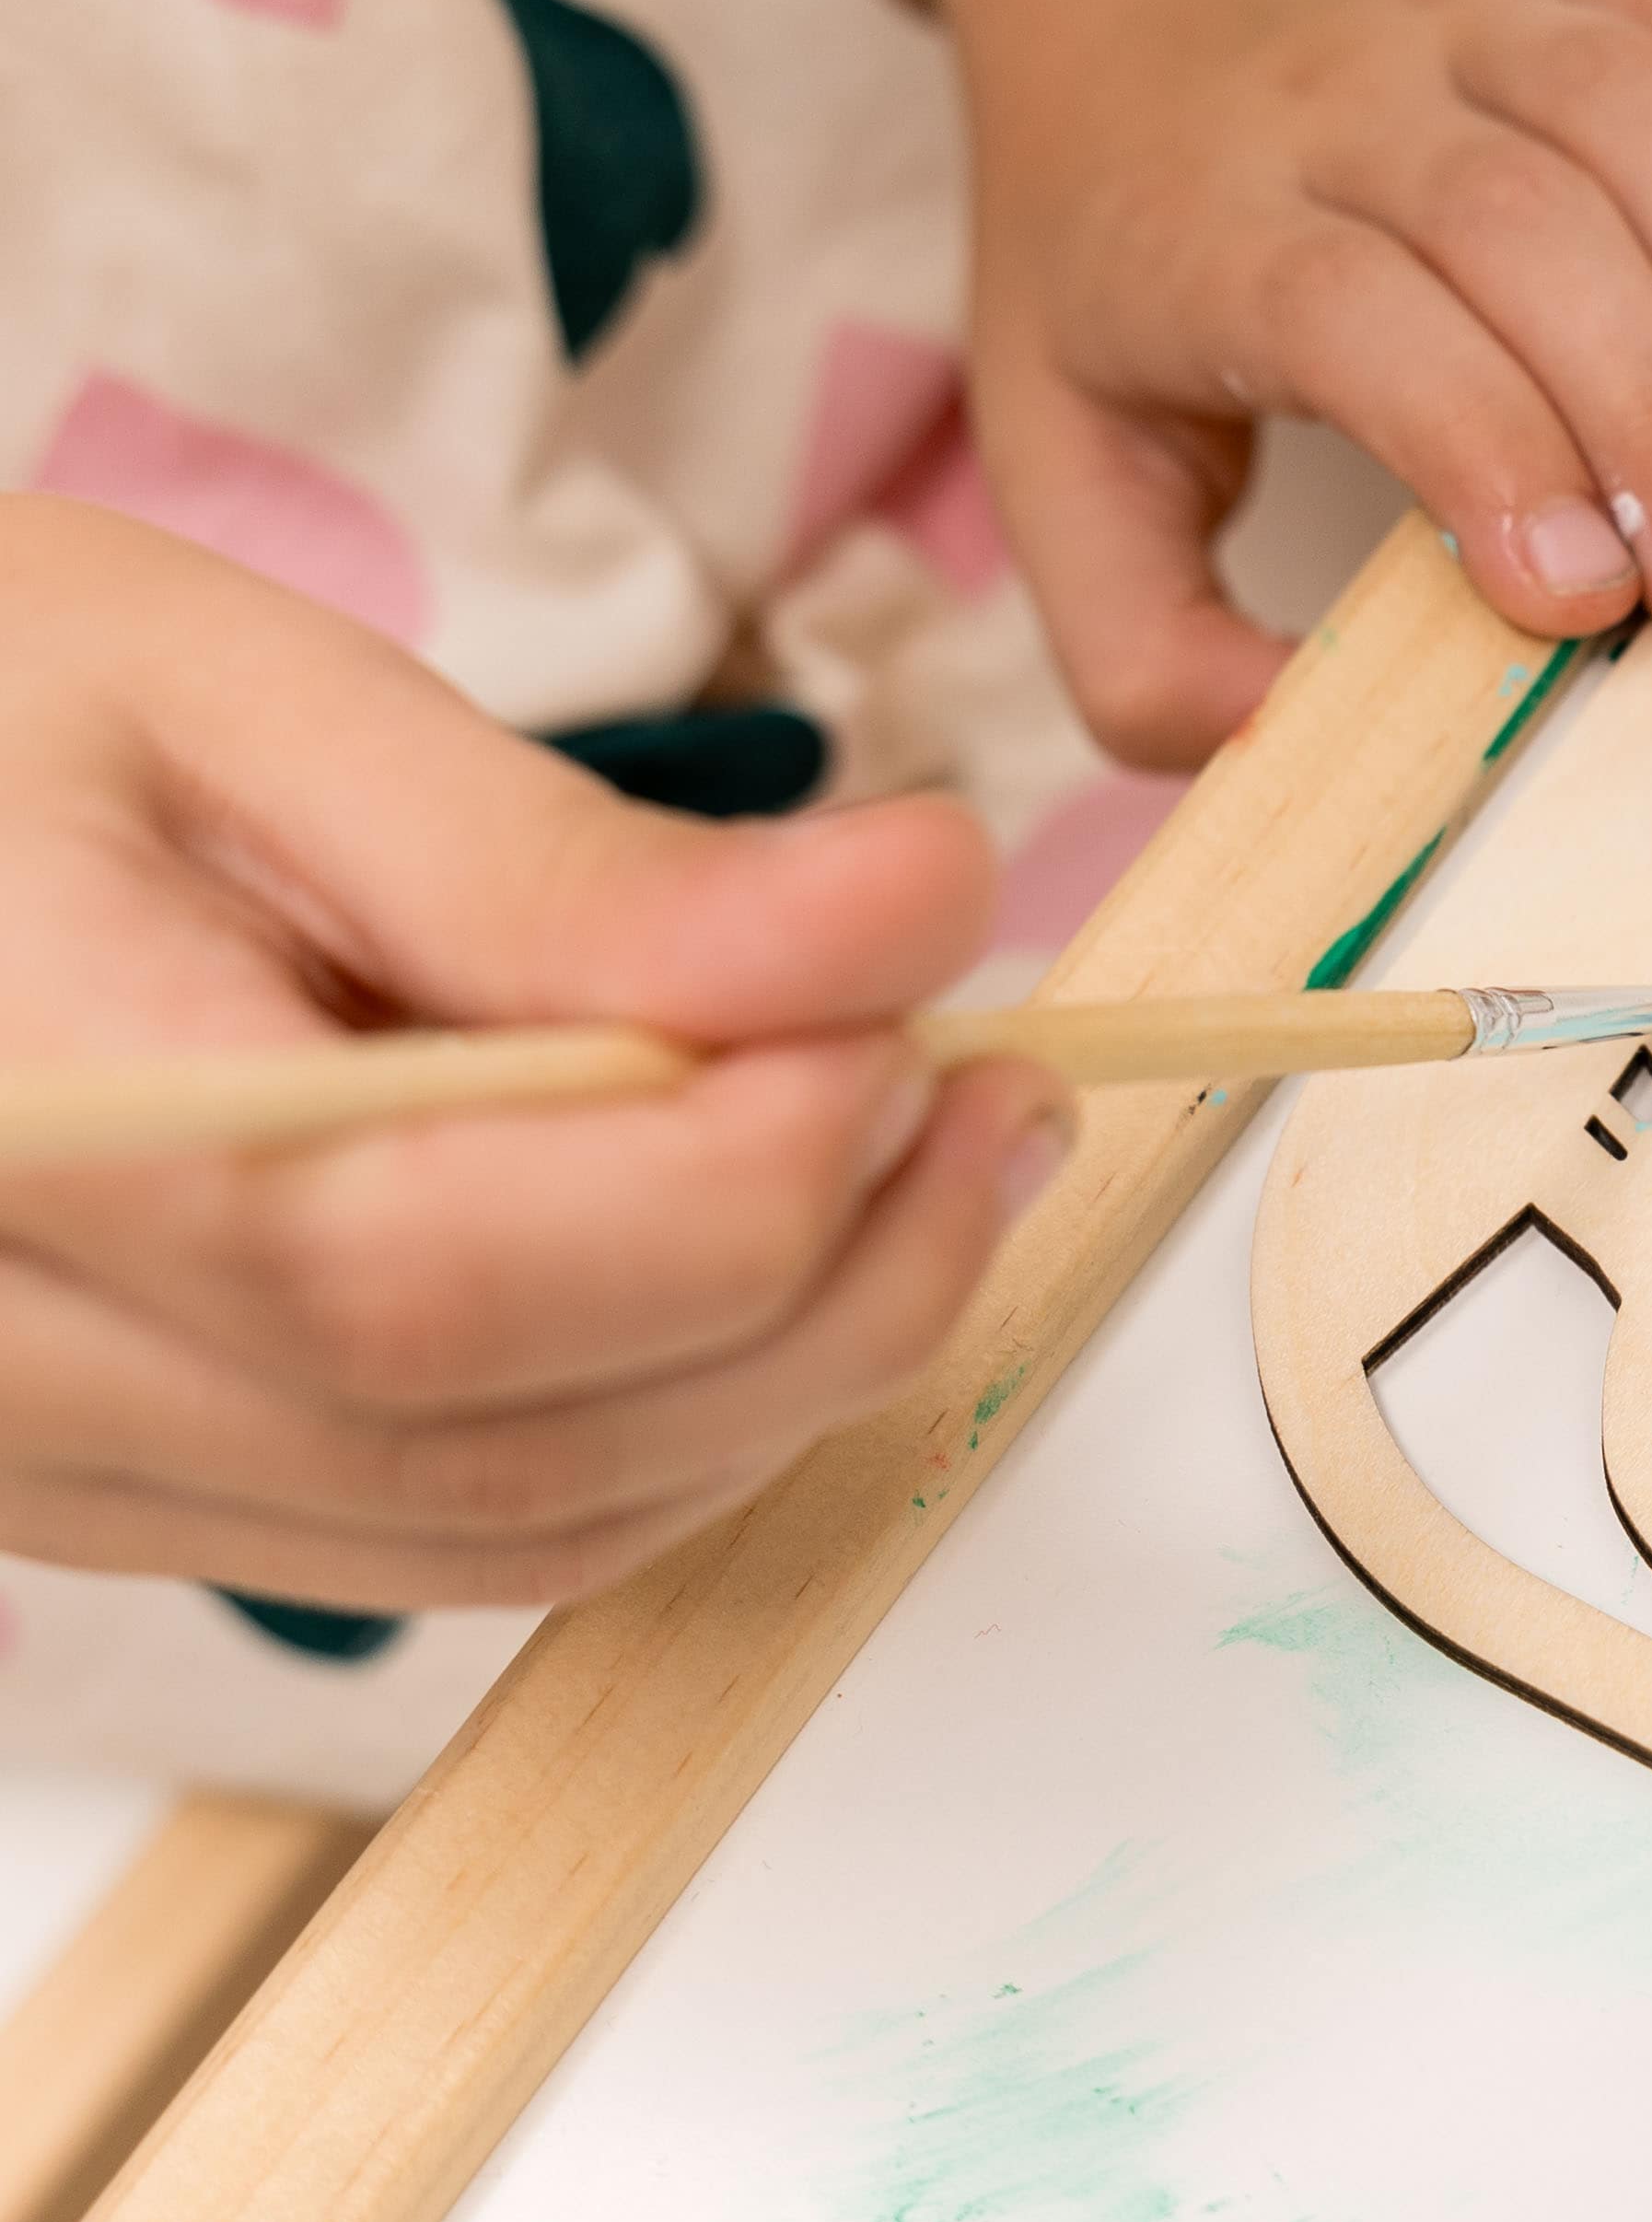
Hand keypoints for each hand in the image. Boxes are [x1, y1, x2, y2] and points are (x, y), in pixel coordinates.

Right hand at [0, 502, 1073, 1608]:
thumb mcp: (224, 689)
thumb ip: (568, 860)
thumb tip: (919, 914)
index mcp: (7, 1134)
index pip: (426, 1275)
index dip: (745, 1176)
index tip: (924, 1010)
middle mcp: (0, 1373)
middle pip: (512, 1452)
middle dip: (833, 1284)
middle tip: (982, 1081)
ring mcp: (53, 1472)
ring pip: (524, 1531)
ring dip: (789, 1367)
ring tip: (916, 1138)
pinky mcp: (135, 1491)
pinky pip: (466, 1533)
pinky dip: (676, 1415)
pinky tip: (768, 1244)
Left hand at [883, 0, 1651, 766]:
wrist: (1129, 9)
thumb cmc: (1118, 274)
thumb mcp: (1055, 479)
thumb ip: (1147, 652)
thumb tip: (1291, 741)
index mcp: (1200, 234)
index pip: (1355, 315)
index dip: (1485, 446)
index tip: (1581, 602)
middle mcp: (1333, 106)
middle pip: (1521, 225)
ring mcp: (1459, 27)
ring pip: (1624, 105)